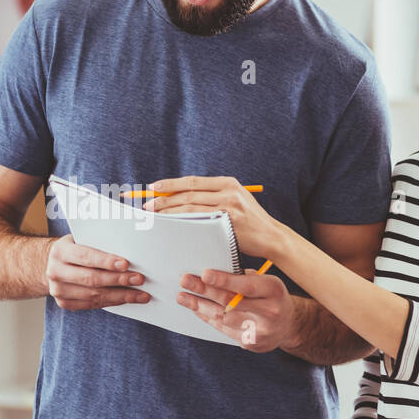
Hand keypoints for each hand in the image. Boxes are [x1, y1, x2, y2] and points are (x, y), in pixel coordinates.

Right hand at [45, 234, 150, 310]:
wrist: (55, 264)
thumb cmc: (75, 249)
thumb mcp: (80, 240)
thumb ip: (98, 245)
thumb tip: (128, 254)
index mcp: (60, 251)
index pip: (86, 256)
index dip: (106, 261)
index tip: (126, 264)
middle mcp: (55, 271)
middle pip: (91, 278)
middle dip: (118, 280)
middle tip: (139, 279)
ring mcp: (58, 290)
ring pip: (94, 295)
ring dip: (121, 295)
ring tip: (140, 294)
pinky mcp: (64, 303)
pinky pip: (92, 304)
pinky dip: (112, 302)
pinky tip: (126, 299)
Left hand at [143, 175, 285, 258]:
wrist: (271, 236)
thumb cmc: (249, 221)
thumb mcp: (235, 200)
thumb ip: (214, 196)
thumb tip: (182, 196)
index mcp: (228, 183)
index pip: (192, 181)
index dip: (170, 184)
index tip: (153, 187)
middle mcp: (228, 191)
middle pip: (188, 192)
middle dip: (164, 198)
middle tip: (147, 204)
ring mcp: (228, 206)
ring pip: (190, 206)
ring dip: (169, 211)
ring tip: (153, 215)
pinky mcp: (228, 221)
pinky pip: (198, 220)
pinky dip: (182, 221)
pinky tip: (170, 225)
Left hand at [175, 268, 293, 351]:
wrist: (288, 325)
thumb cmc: (272, 297)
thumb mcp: (266, 282)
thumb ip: (245, 278)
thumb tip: (213, 272)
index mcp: (274, 291)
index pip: (246, 286)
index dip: (224, 280)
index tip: (204, 273)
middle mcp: (269, 312)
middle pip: (231, 302)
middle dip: (205, 290)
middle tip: (185, 281)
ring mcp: (259, 331)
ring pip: (223, 317)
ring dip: (199, 306)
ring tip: (182, 296)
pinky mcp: (249, 343)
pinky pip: (223, 329)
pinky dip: (207, 317)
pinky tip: (195, 308)